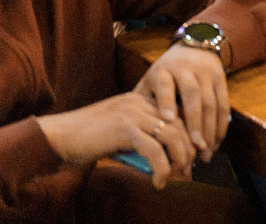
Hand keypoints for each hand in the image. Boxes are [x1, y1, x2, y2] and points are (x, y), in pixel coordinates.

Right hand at [34, 91, 195, 188]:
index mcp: (141, 100)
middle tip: (188, 171)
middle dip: (188, 150)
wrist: (58, 135)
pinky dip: (162, 167)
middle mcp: (141, 103)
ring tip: (177, 176)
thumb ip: (141, 137)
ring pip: (172, 136)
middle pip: (179, 125)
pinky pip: (155, 149)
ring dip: (180, 159)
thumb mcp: (120, 133)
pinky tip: (159, 181)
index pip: (176, 116)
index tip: (191, 158)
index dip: (187, 138)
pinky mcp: (126, 128)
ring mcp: (134, 114)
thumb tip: (165, 158)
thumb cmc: (87, 138)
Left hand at [134, 43, 228, 163]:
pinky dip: (222, 124)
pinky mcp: (221, 78)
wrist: (195, 46)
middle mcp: (187, 69)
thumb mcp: (151, 80)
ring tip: (206, 152)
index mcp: (163, 70)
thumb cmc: (165, 72)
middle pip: (193, 95)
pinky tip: (217, 141)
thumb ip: (143, 102)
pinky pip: (223, 103)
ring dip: (210, 128)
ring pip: (211, 102)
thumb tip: (129, 134)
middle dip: (195, 122)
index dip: (166, 102)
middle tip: (195, 147)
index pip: (165, 85)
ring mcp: (206, 73)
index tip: (167, 120)